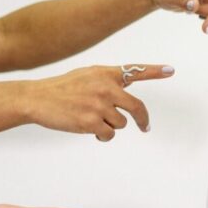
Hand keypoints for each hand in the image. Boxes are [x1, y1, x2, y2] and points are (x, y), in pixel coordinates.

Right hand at [21, 64, 173, 140]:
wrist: (36, 98)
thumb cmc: (62, 89)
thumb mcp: (87, 76)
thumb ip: (108, 81)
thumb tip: (127, 89)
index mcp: (105, 73)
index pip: (135, 71)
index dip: (155, 71)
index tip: (171, 71)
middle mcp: (106, 87)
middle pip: (136, 107)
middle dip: (142, 120)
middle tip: (145, 127)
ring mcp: (99, 105)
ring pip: (121, 123)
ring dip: (110, 126)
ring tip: (91, 119)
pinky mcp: (92, 122)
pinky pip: (109, 134)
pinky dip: (102, 136)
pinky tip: (88, 129)